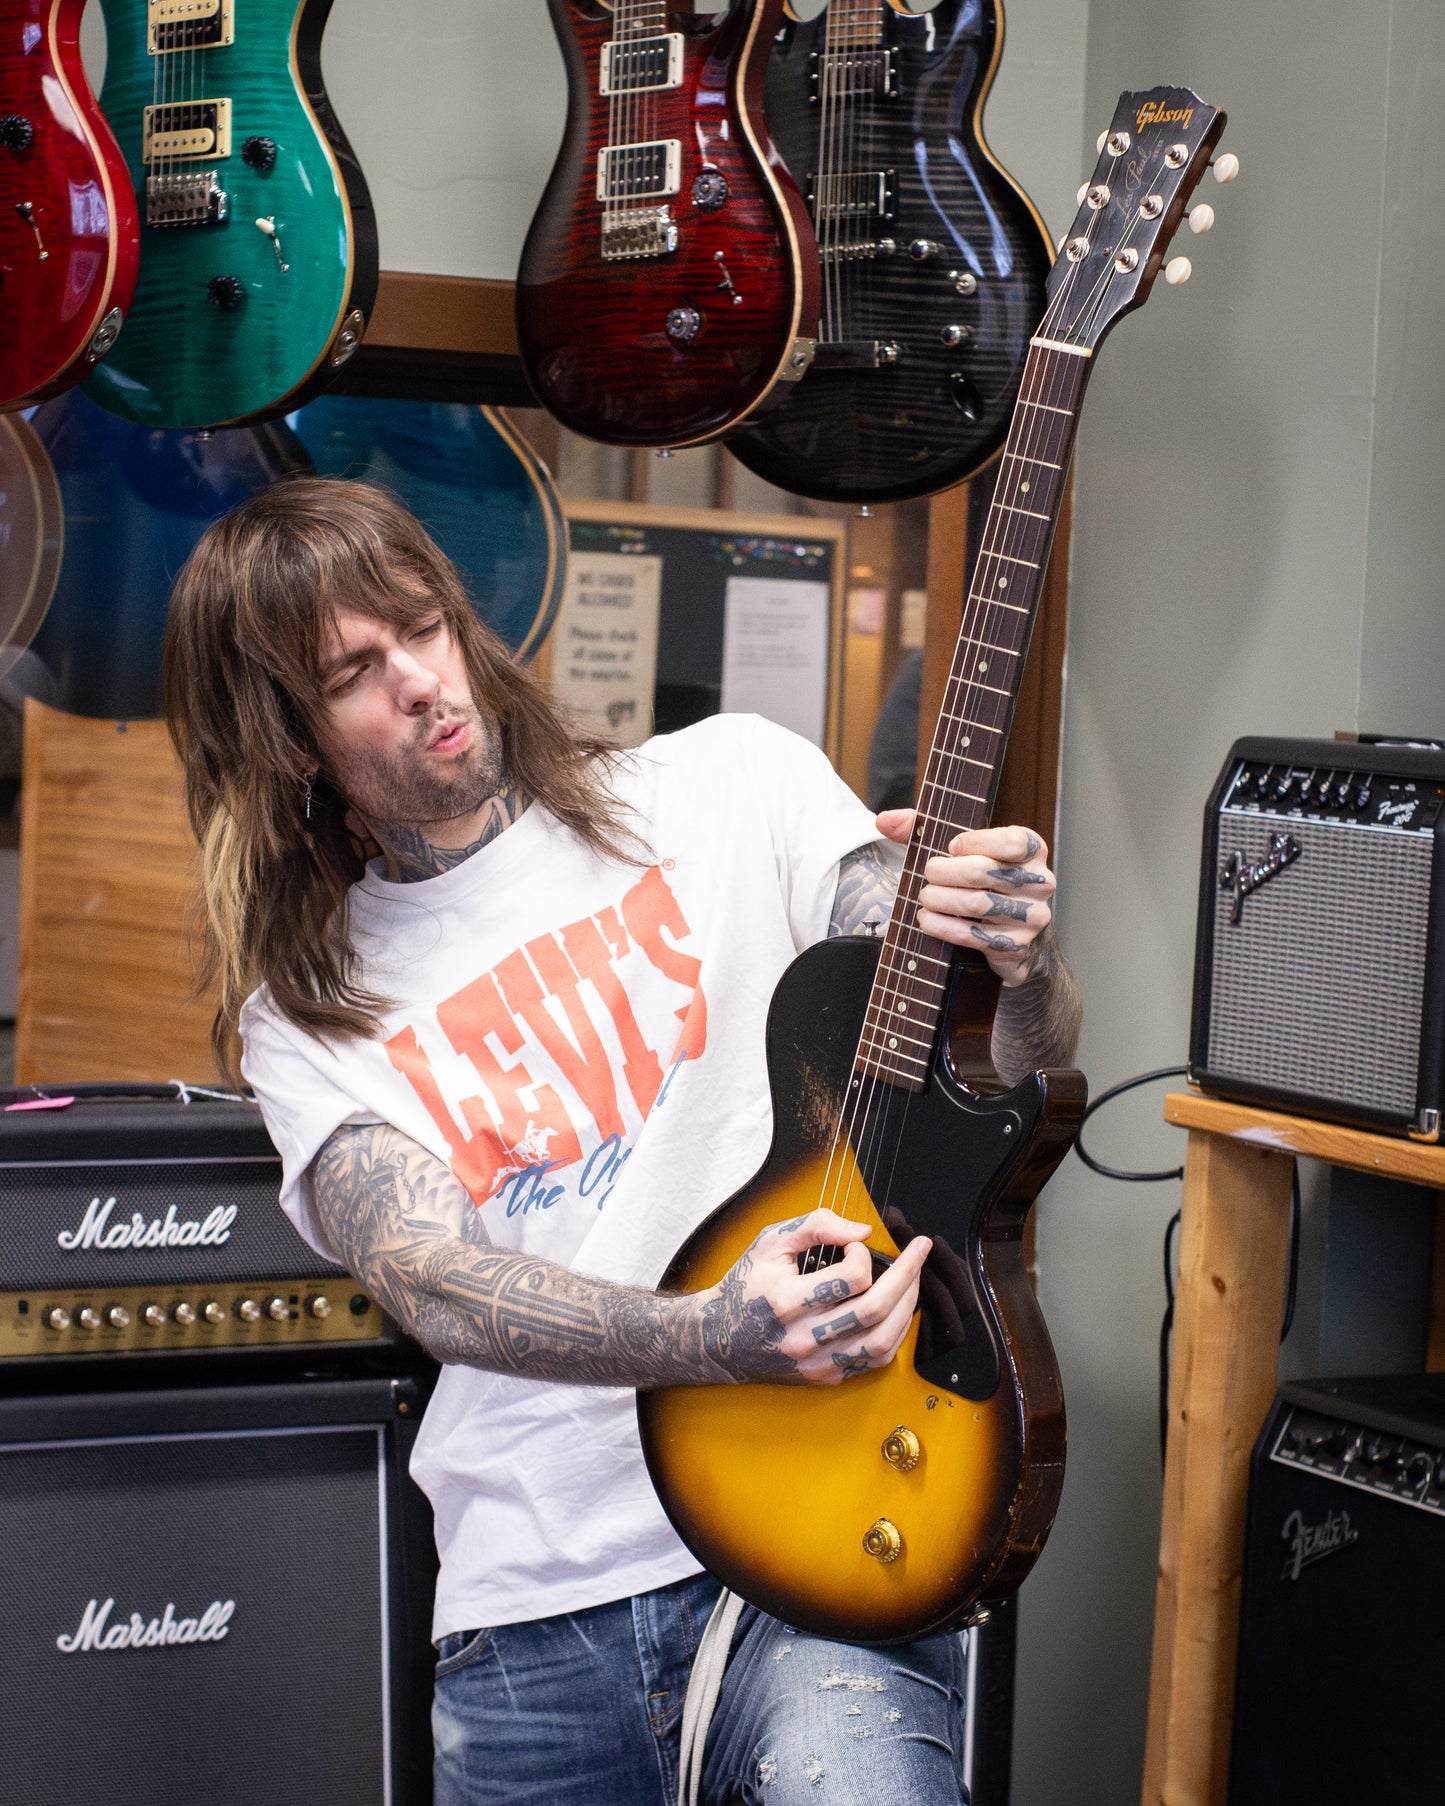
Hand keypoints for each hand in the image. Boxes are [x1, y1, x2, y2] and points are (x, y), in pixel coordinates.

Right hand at [697, 1208, 930, 1385]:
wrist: (718, 1338)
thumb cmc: (747, 1284)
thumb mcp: (770, 1242)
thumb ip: (816, 1226)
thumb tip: (862, 1230)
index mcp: (786, 1301)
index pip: (850, 1278)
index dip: (863, 1254)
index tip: (856, 1246)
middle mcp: (802, 1338)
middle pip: (875, 1310)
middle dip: (907, 1276)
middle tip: (919, 1253)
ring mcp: (816, 1363)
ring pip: (883, 1341)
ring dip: (908, 1307)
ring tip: (914, 1282)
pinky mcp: (825, 1378)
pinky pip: (875, 1360)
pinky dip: (896, 1333)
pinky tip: (898, 1311)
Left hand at [875, 813, 1055, 987]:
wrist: (1015, 937)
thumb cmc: (984, 883)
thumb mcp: (964, 851)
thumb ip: (924, 829)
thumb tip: (885, 820)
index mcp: (1033, 851)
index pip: (1011, 840)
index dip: (975, 842)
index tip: (950, 848)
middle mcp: (1039, 882)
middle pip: (984, 871)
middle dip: (944, 872)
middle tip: (928, 874)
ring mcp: (1031, 916)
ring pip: (976, 903)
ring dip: (940, 899)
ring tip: (925, 897)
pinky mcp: (1015, 945)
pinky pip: (972, 934)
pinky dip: (942, 926)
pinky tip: (928, 919)